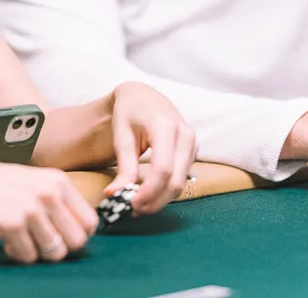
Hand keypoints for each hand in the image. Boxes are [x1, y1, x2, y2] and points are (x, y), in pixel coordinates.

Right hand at [0, 157, 98, 263]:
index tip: (61, 235)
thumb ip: (57, 200)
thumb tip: (79, 231)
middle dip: (59, 246)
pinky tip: (6, 239)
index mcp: (58, 181)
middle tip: (40, 240)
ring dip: (38, 251)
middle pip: (77, 241)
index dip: (77, 234)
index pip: (90, 222)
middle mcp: (49, 194)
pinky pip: (29, 256)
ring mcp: (31, 210)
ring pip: (55, 251)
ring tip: (22, 238)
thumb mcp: (35, 181)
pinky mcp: (12, 225)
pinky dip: (18, 253)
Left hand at [105, 82, 196, 213]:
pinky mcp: (193, 151)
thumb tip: (114, 195)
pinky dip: (166, 190)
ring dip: (161, 199)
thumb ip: (123, 166)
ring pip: (181, 183)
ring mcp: (193, 143)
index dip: (148, 191)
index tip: (130, 204)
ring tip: (138, 205)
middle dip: (155, 200)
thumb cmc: (129, 113)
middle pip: (175, 180)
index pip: (162, 168)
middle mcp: (185, 134)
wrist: (144, 97)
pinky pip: (182, 177)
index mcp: (165, 126)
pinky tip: (149, 194)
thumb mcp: (121, 135)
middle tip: (133, 210)